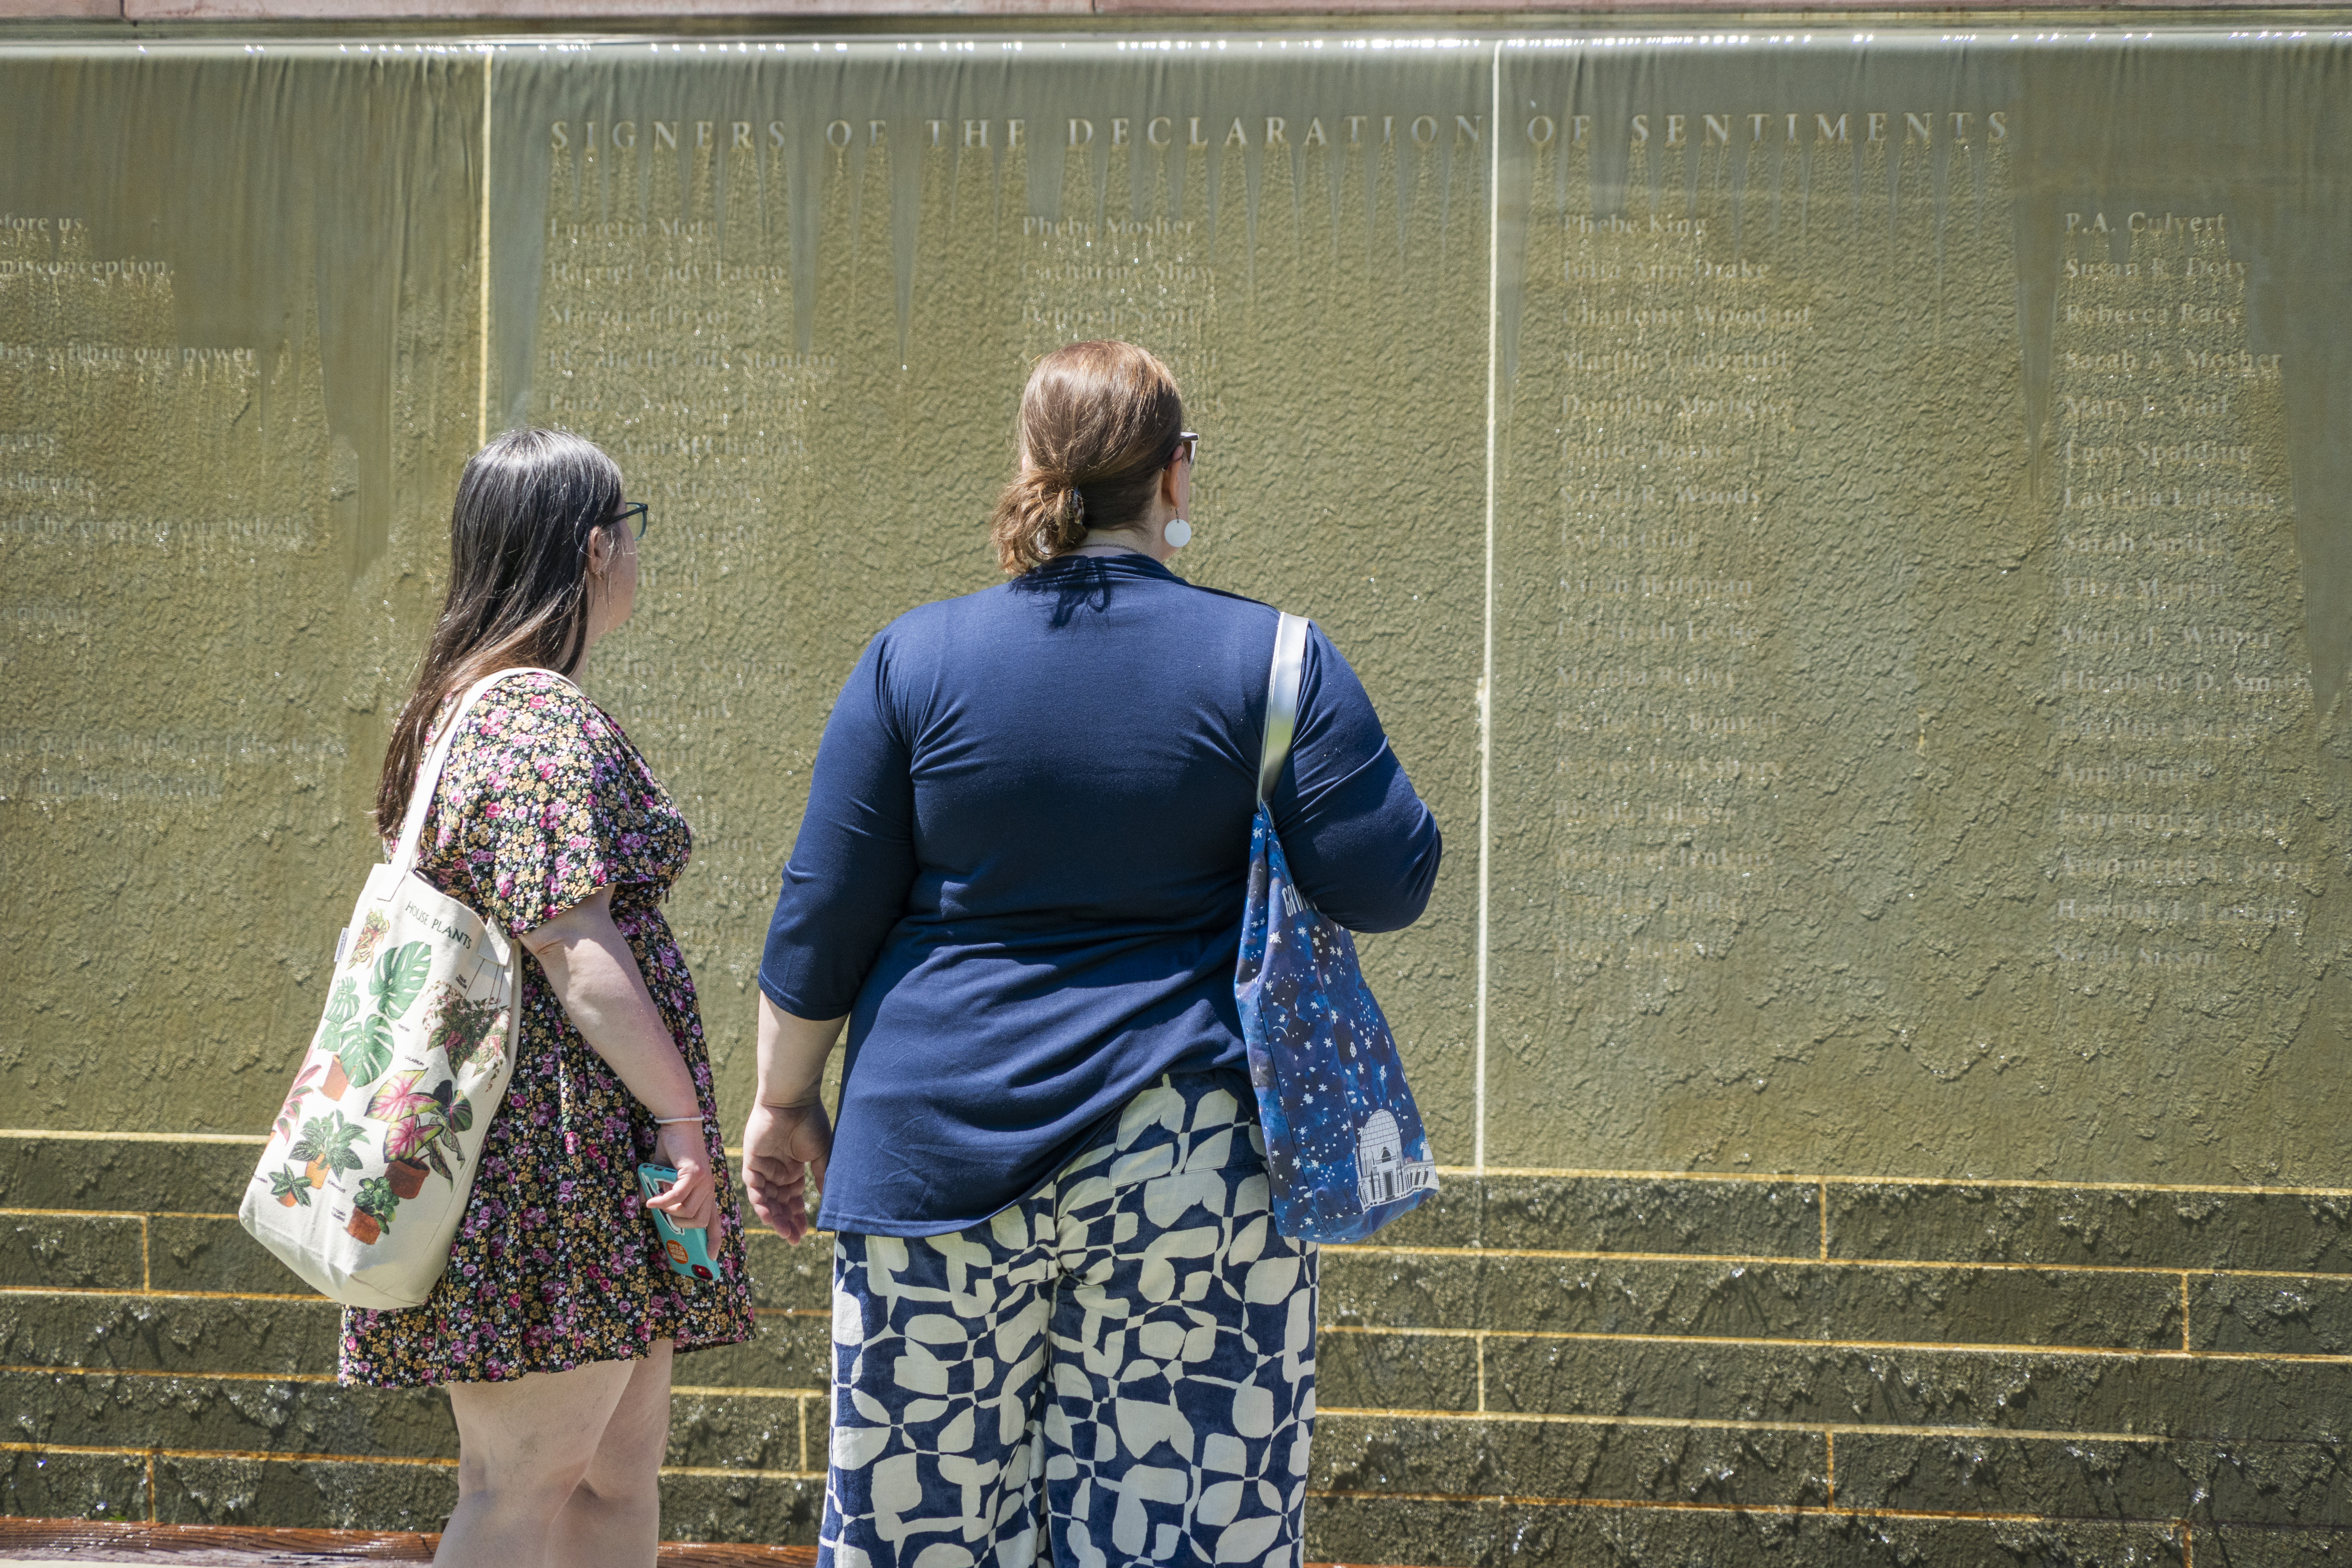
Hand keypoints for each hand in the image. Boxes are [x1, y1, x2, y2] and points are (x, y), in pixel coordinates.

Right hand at [650, 1121, 716, 1230]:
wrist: (678, 1124)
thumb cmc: (673, 1151)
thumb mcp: (665, 1178)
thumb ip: (659, 1193)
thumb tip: (643, 1205)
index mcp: (706, 1192)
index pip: (714, 1221)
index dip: (713, 1240)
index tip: (710, 1257)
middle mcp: (709, 1188)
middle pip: (699, 1221)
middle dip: (679, 1224)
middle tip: (665, 1214)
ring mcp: (704, 1181)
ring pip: (689, 1211)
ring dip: (670, 1211)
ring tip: (658, 1202)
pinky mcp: (694, 1173)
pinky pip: (679, 1196)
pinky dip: (663, 1201)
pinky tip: (651, 1200)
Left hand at [742, 1099, 831, 1243]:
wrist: (793, 1100)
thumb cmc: (810, 1122)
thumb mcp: (821, 1154)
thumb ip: (821, 1176)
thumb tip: (825, 1199)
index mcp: (794, 1167)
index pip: (793, 1198)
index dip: (797, 1215)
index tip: (805, 1232)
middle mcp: (777, 1169)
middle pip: (779, 1202)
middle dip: (786, 1221)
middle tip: (794, 1239)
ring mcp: (764, 1166)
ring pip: (766, 1198)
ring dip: (774, 1216)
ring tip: (784, 1233)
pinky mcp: (751, 1160)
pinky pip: (753, 1186)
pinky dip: (761, 1201)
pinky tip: (770, 1215)